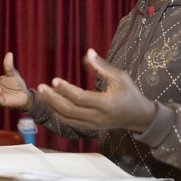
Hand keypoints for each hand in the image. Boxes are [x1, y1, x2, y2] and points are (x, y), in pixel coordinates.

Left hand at [37, 49, 155, 131]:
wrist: (140, 117)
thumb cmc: (131, 94)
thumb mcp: (120, 77)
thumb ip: (102, 66)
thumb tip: (88, 52)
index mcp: (106, 104)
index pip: (80, 98)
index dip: (65, 89)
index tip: (54, 80)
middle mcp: (98, 117)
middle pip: (69, 111)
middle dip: (53, 99)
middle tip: (41, 87)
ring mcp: (94, 125)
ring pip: (68, 119)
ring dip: (53, 107)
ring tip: (44, 94)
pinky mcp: (92, 127)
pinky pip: (71, 123)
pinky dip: (60, 114)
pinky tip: (53, 104)